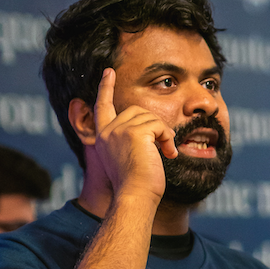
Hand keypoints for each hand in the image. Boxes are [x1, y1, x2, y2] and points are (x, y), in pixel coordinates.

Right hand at [92, 68, 177, 202]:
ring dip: (163, 134)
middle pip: (138, 111)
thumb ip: (130, 140)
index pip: (102, 106)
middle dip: (155, 126)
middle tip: (164, 148)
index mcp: (102, 137)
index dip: (105, 88)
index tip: (109, 71)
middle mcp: (107, 131)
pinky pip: (159, 125)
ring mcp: (119, 130)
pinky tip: (168, 154)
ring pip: (151, 117)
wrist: (135, 196)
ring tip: (165, 153)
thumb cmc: (137, 185)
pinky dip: (168, 138)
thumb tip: (150, 132)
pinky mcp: (134, 132)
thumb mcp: (127, 158)